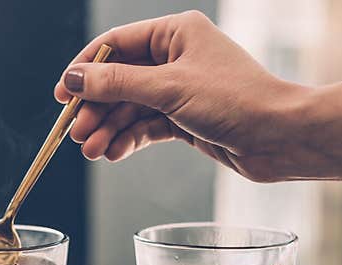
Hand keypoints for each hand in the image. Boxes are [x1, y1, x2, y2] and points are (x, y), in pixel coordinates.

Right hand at [54, 11, 305, 181]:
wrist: (278, 138)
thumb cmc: (235, 101)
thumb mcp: (169, 89)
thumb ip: (118, 84)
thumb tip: (74, 78)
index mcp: (175, 33)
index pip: (116, 46)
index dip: (86, 71)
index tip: (63, 96)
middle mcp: (177, 58)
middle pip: (120, 81)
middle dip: (97, 109)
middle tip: (76, 135)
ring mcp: (181, 90)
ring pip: (131, 108)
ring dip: (109, 129)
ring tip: (92, 151)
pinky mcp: (186, 119)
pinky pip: (147, 127)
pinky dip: (129, 140)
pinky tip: (113, 154)